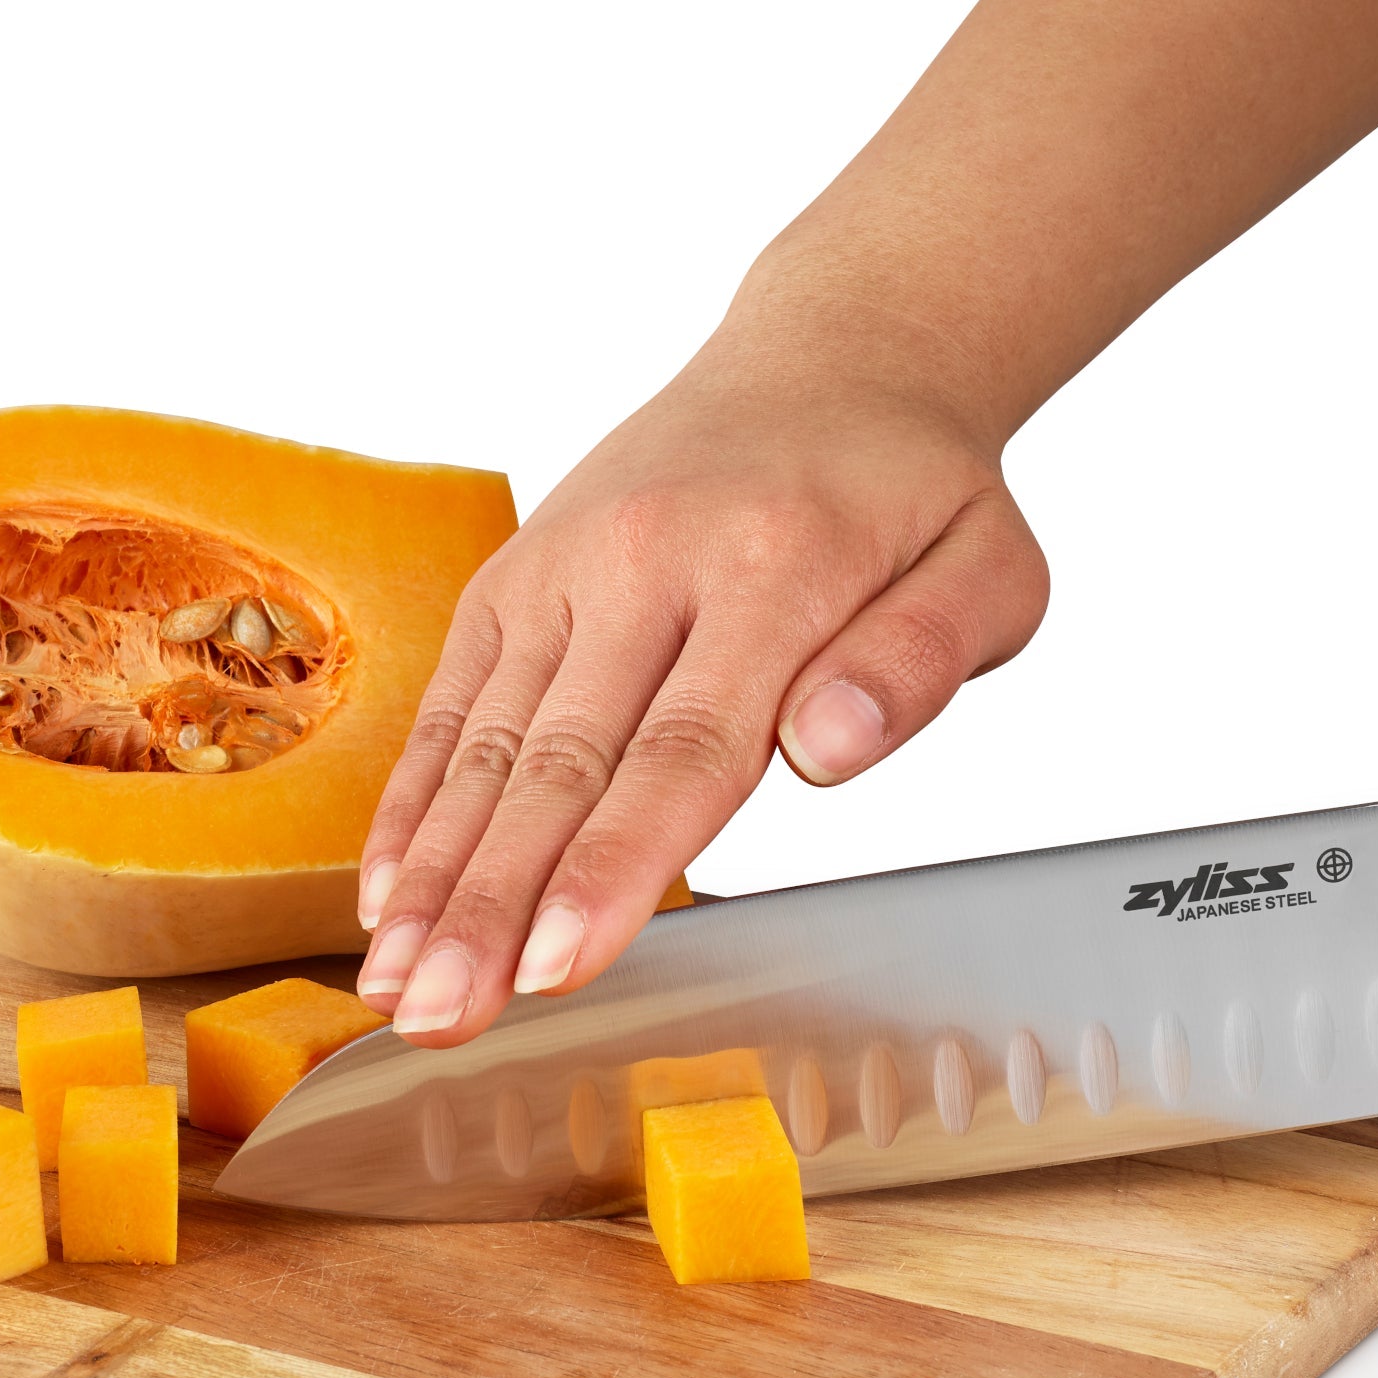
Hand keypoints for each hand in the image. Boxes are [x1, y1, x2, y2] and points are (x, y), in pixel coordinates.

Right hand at [353, 336, 1048, 1046]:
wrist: (825, 359)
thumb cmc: (909, 492)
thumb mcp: (989, 567)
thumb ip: (920, 662)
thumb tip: (830, 755)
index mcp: (772, 565)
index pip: (685, 750)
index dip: (616, 868)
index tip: (560, 966)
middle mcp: (643, 559)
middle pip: (560, 763)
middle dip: (491, 904)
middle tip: (439, 1018)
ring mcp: (562, 566)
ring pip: (486, 746)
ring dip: (434, 877)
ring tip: (395, 988)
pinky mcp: (514, 577)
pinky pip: (451, 706)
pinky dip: (413, 807)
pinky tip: (388, 898)